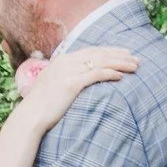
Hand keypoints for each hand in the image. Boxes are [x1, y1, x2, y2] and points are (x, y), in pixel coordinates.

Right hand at [17, 45, 138, 132]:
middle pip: (99, 53)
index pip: (91, 51)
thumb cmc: (41, 106)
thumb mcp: (52, 86)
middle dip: (119, 55)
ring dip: (120, 63)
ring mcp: (69, 71)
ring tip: (135, 66)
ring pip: (101, 62)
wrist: (31, 115)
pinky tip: (121, 76)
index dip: (109, 50)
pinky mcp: (72, 83)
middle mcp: (66, 61)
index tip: (124, 52)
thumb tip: (75, 82)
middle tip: (136, 58)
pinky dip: (110, 73)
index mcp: (62, 60)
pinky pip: (96, 74)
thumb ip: (64, 79)